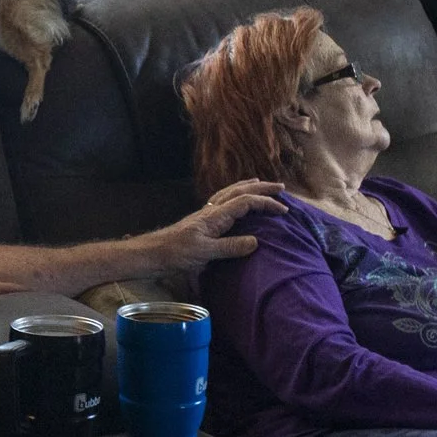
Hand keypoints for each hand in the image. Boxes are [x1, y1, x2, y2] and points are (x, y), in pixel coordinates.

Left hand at [146, 181, 286, 271]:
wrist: (153, 253)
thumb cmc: (176, 253)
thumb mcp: (205, 253)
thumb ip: (230, 247)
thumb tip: (257, 241)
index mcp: (215, 215)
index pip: (245, 202)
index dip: (266, 203)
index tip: (284, 210)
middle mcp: (211, 210)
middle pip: (239, 191)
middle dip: (261, 188)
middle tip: (280, 187)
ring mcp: (206, 213)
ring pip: (229, 193)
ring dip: (247, 187)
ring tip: (260, 183)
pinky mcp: (202, 221)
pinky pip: (222, 200)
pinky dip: (234, 195)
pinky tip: (235, 200)